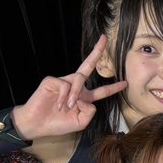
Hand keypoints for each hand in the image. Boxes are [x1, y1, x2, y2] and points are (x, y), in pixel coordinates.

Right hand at [11, 35, 128, 139]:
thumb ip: (90, 111)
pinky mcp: (52, 80)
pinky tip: (57, 105)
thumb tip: (87, 98)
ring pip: (79, 80)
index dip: (113, 88)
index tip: (125, 83)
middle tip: (104, 38)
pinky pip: (65, 85)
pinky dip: (63, 97)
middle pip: (88, 66)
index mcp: (84, 97)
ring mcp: (63, 82)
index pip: (101, 91)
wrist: (36, 124)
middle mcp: (75, 86)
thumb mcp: (80, 122)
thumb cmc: (57, 124)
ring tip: (67, 107)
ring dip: (75, 95)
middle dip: (97, 52)